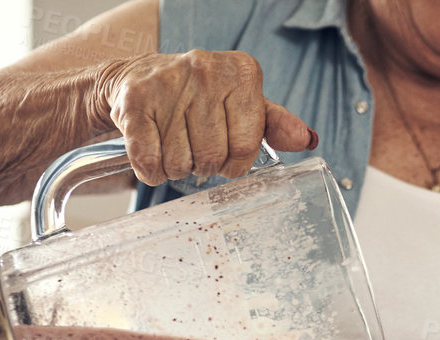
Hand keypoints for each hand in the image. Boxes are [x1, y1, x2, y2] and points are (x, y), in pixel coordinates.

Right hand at [92, 51, 313, 184]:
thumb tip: (305, 139)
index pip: (247, 146)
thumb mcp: (241, 104)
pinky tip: (153, 150)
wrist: (137, 77)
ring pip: (181, 164)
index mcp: (242, 72)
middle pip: (213, 157)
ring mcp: (168, 84)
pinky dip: (151, 170)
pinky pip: (150, 163)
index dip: (236, 161)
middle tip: (194, 144)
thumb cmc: (198, 97)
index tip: (225, 150)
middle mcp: (206, 70)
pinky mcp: (134, 102)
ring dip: (176, 167)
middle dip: (204, 164)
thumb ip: (273, 123)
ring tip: (172, 142)